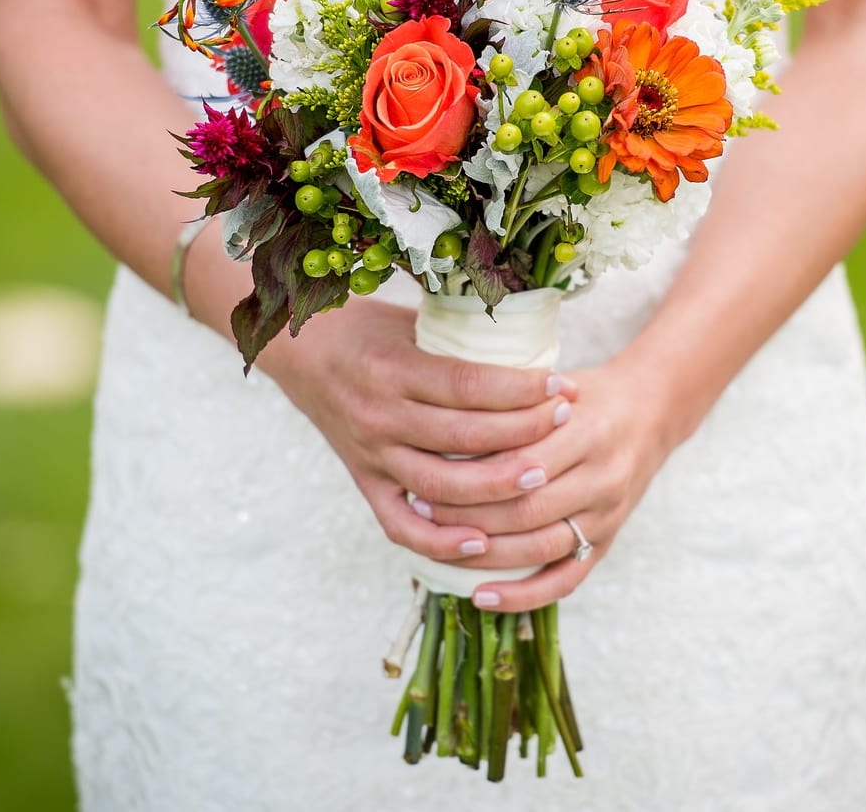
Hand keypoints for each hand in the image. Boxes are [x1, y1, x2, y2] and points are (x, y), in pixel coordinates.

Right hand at [257, 298, 579, 564]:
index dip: (520, 389)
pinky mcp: (364, 483)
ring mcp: (370, 456)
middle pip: (463, 437)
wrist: (299, 351)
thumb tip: (537, 348)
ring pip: (440, 487)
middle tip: (566, 421)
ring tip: (542, 476)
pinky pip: (402, 527)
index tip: (560, 385)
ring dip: (496, 488)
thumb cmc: (366, 329)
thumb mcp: (412, 322)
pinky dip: (442, 541)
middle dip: (523, 432)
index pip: (468, 385)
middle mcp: (378, 416)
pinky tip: (483, 543)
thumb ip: (463, 342)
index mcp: (391, 369)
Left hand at [417, 358, 687, 612]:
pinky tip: (481, 596)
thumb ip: (508, 409)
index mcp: (586, 431)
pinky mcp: (607, 541)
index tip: (423, 477)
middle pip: (524, 510)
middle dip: (466, 516)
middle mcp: (602, 477)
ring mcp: (607, 514)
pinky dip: (523, 595)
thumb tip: (437, 432)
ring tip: (440, 548)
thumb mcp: (551, 387)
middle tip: (421, 512)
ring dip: (485, 556)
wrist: (651, 411)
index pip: (517, 464)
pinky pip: (564, 579)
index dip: (468, 477)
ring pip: (539, 548)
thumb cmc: (585, 395)